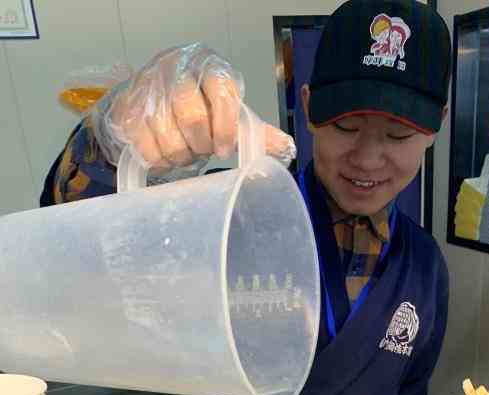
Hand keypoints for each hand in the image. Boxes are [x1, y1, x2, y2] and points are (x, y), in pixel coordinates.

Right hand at [92, 44, 294, 168]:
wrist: (149, 95)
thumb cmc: (198, 105)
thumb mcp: (228, 111)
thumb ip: (255, 130)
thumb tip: (287, 149)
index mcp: (208, 65)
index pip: (221, 91)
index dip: (226, 126)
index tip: (224, 148)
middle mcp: (176, 69)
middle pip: (191, 116)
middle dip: (201, 143)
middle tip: (204, 150)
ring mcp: (148, 87)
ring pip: (167, 134)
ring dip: (181, 155)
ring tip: (186, 153)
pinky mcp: (127, 108)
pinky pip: (145, 146)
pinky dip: (159, 160)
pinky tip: (166, 154)